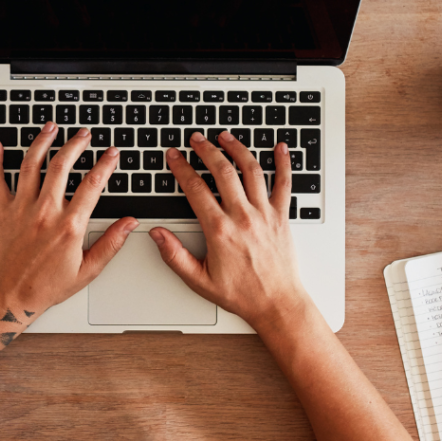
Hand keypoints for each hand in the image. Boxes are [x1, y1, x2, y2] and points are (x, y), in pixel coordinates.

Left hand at [0, 122, 137, 317]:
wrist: (10, 297)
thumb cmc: (47, 286)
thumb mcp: (88, 270)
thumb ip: (111, 244)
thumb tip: (130, 223)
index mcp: (69, 226)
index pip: (92, 185)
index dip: (105, 165)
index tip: (112, 153)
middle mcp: (45, 212)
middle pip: (61, 166)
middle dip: (75, 145)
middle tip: (84, 134)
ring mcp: (21, 209)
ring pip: (31, 165)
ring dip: (41, 142)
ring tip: (51, 127)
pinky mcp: (2, 212)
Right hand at [149, 131, 309, 328]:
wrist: (276, 303)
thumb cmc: (241, 294)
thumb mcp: (198, 280)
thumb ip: (174, 255)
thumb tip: (157, 235)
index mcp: (220, 230)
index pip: (195, 189)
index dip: (181, 168)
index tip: (174, 156)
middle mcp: (243, 217)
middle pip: (222, 172)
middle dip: (206, 150)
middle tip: (196, 139)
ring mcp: (265, 214)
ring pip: (251, 171)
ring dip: (237, 149)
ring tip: (225, 137)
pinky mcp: (282, 216)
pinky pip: (284, 184)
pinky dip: (283, 163)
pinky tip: (280, 147)